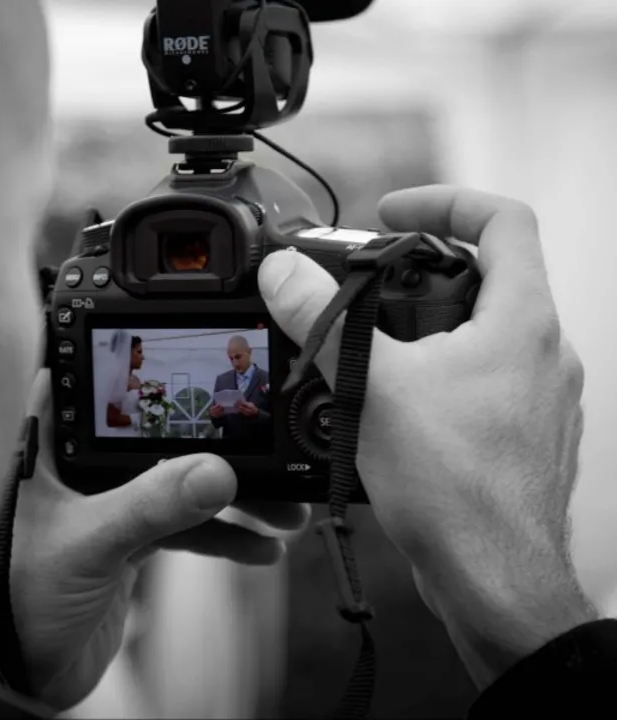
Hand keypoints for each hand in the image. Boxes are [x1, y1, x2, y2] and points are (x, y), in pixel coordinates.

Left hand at [9, 370, 311, 709]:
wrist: (29, 672)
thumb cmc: (26, 598)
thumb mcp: (91, 543)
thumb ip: (150, 506)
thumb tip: (218, 472)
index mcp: (58, 448)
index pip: (99, 385)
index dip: (142, 367)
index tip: (198, 361)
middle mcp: (87, 469)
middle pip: (161, 438)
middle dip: (218, 446)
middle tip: (270, 451)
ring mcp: (114, 505)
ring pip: (183, 485)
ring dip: (235, 498)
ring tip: (286, 512)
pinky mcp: (134, 541)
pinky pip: (189, 528)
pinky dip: (225, 536)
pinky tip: (262, 549)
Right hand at [258, 185, 597, 690]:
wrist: (492, 578)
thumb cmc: (453, 488)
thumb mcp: (371, 387)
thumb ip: (321, 320)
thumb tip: (284, 272)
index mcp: (522, 322)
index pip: (505, 220)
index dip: (446, 201)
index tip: (396, 213)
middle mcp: (545, 353)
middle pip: (491, 276)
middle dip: (425, 271)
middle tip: (370, 284)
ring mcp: (540, 397)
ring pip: (486, 334)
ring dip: (430, 328)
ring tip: (374, 350)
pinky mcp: (523, 435)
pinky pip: (484, 382)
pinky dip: (441, 375)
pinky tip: (397, 407)